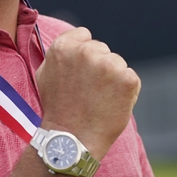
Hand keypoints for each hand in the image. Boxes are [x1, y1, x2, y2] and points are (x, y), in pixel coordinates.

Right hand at [35, 27, 139, 159]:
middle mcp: (86, 51)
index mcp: (64, 47)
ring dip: (113, 79)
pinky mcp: (128, 78)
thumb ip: (60, 53)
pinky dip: (126, 92)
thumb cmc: (58, 109)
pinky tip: (111, 105)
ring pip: (117, 64)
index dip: (84, 56)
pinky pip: (130, 79)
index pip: (84, 36)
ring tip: (98, 101)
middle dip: (99, 67)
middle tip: (88, 93)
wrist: (72, 140)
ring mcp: (108, 64)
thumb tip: (77, 38)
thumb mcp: (46, 74)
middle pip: (102, 50)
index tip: (80, 74)